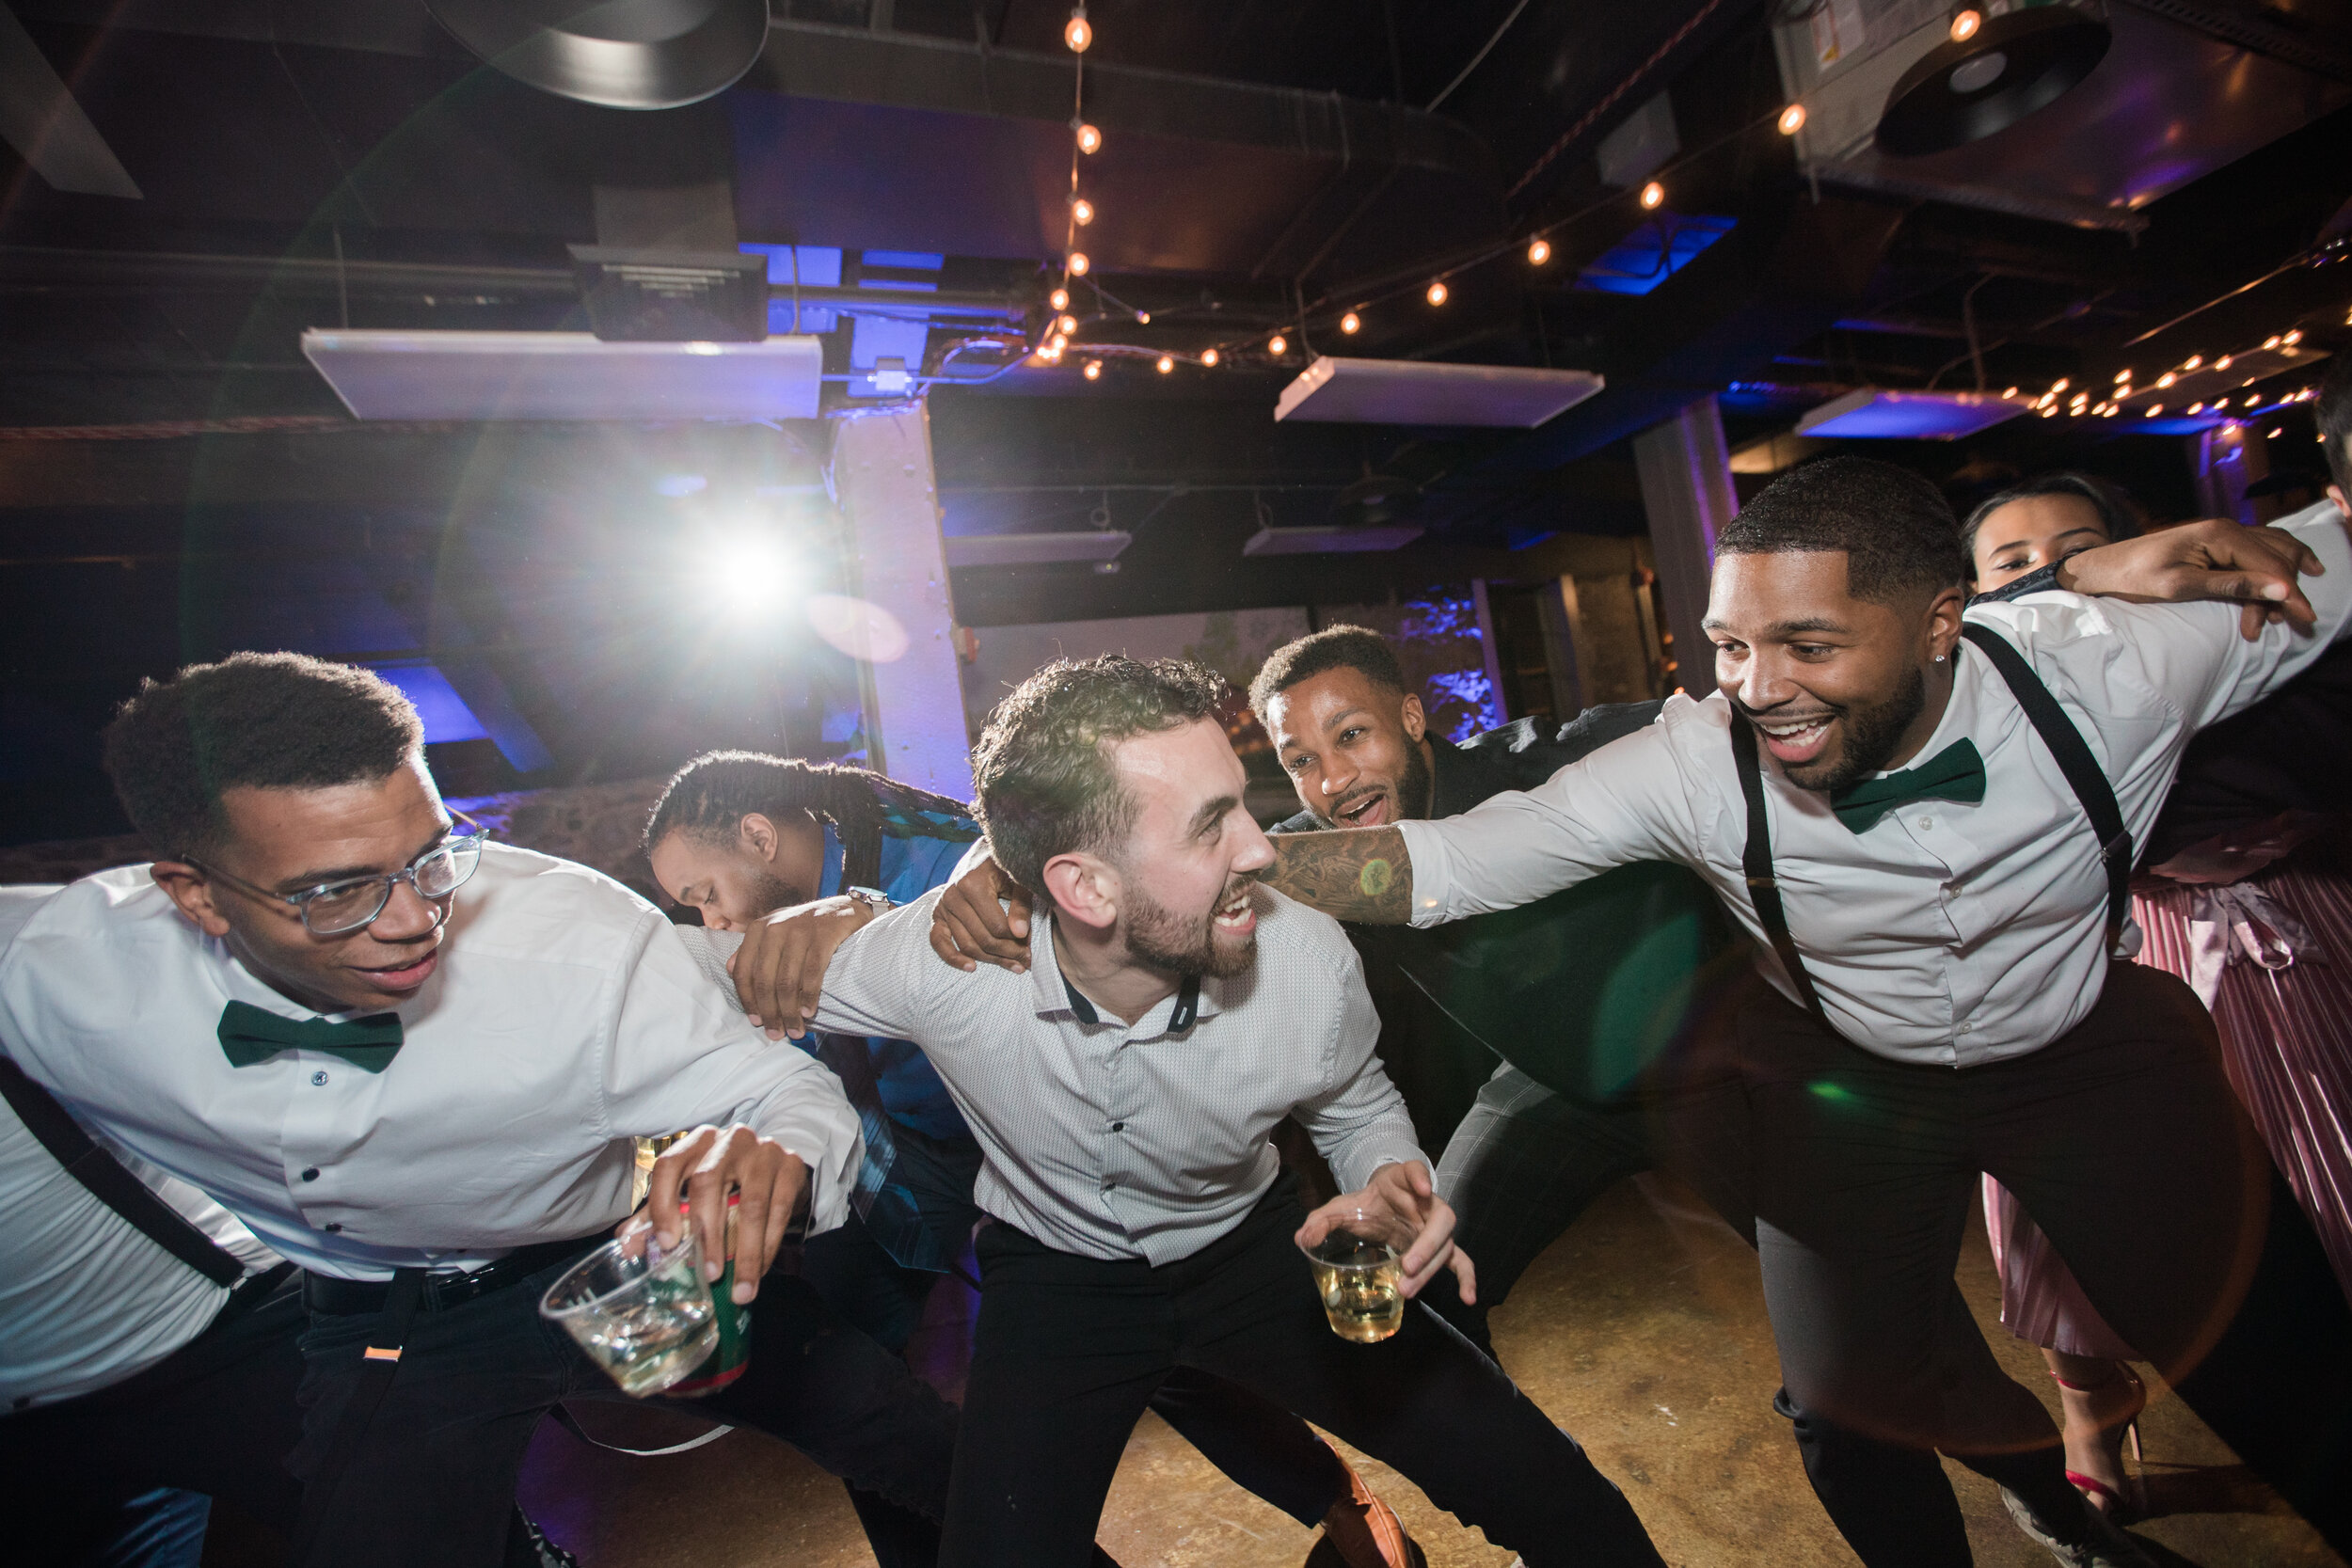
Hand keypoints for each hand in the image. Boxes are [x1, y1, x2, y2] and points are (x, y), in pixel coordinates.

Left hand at [622, 1124, 806, 1304]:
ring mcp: (763, 1150)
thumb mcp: (691, 1191)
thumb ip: (658, 1214)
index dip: (663, 1205)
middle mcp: (729, 1139)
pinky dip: (768, 1247)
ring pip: (751, 1204)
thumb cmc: (727, 1181)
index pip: (670, 1166)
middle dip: (706, 1234)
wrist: (776, 1166)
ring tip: (740, 1289)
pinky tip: (760, 1272)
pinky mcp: (790, 1166)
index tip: (667, 1244)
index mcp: (696, 1142)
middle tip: (708, 1274)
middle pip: (708, 1182)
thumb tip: (626, 1245)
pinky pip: (779, 1211)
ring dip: (745, 1253)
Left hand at [728, 893, 881, 1039]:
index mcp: (758, 929)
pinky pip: (812, 973)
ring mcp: (800, 931)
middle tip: (777, 1034)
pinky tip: (809, 1012)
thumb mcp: (774, 931)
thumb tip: (731, 969)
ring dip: (790, 1012)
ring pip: (787, 982)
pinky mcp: (823, 935)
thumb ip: (752, 949)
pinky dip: (809, 996)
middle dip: (770, 1013)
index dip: (748, 1001)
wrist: (843, 909)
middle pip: (765, 981)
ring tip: (795, 1030)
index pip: (744, 972)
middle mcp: (775, 928)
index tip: (756, 1023)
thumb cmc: (805, 927)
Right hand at [927, 854, 1033, 972]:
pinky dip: (952, 957)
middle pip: (982, 939)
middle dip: (1008, 953)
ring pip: (967, 944)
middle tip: (1027, 960)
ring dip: (991, 960)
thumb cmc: (1004, 867)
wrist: (982, 854)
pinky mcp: (937, 914)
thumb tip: (1020, 934)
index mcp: (972, 884)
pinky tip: (971, 967)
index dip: (1017, 940)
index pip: (997, 927)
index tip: (1032, 945)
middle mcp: (953, 896)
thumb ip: (1021, 906)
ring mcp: (943, 906)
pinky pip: (938, 941)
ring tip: (1014, 965)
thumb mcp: (1018, 881)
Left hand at [1295, 1161, 1475, 1303]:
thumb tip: (1302, 1239)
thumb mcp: (1340, 1207)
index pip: (1415, 1172)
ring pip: (1447, 1245)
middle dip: (1426, 1245)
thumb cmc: (1364, 1203)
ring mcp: (1435, 1226)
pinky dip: (1466, 1278)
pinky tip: (1468, 1298)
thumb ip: (1321, 1220)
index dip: (1420, 1177)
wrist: (1379, 1205)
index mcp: (1402, 1182)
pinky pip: (1461, 1262)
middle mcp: (1426, 1202)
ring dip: (1430, 1269)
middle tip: (1406, 1266)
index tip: (1421, 1187)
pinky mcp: (1440, 1247)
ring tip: (1407, 1289)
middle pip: (1440, 1219)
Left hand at [2055, 519, 2323, 639]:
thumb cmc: (2135, 577)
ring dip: (2281, 583)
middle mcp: (2227, 528)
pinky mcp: (2217, 543)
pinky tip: (2286, 583)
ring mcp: (2223, 533)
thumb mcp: (2182, 586)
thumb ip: (2232, 586)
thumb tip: (2280, 589)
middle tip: (2290, 624)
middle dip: (2285, 593)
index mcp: (2220, 534)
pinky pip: (2258, 552)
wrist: (2103, 567)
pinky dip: (2272, 570)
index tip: (2303, 619)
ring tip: (2283, 615)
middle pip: (2274, 558)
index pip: (2269, 564)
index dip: (2290, 593)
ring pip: (2271, 553)